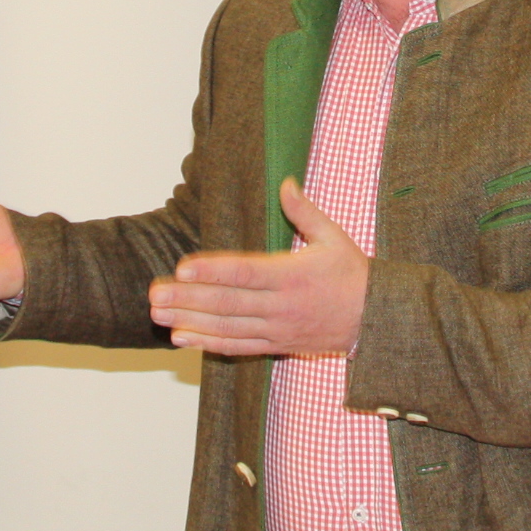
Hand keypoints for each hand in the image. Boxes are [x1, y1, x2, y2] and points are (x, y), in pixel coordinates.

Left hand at [146, 179, 368, 355]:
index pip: (244, 273)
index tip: (182, 268)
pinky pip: (238, 346)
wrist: (376, 320)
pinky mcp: (276, 345)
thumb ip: (305, 211)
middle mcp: (281, 305)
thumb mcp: (333, 237)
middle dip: (188, 299)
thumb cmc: (352, 274)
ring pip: (227, 328)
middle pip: (227, 303)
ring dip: (190, 322)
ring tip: (158, 315)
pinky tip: (182, 337)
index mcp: (292, 275)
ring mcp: (277, 329)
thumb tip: (285, 183)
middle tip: (154, 294)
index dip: (212, 271)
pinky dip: (208, 343)